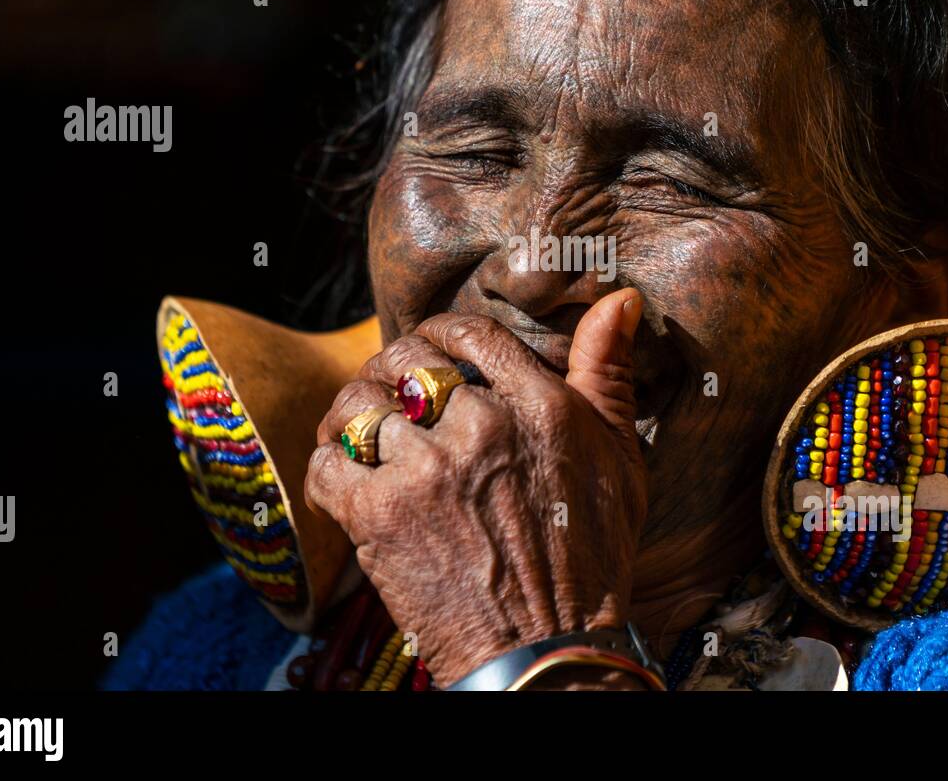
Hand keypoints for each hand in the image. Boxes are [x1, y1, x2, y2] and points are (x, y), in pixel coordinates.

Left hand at [305, 288, 648, 686]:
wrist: (546, 647)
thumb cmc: (588, 555)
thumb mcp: (619, 457)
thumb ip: (607, 373)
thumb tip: (618, 300)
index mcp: (539, 406)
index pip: (468, 332)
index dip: (438, 332)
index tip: (430, 350)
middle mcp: (481, 427)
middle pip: (403, 360)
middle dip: (389, 370)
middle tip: (390, 394)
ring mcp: (426, 470)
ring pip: (357, 405)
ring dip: (352, 417)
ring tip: (361, 435)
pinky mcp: (380, 516)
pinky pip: (328, 464)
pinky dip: (329, 469)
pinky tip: (347, 480)